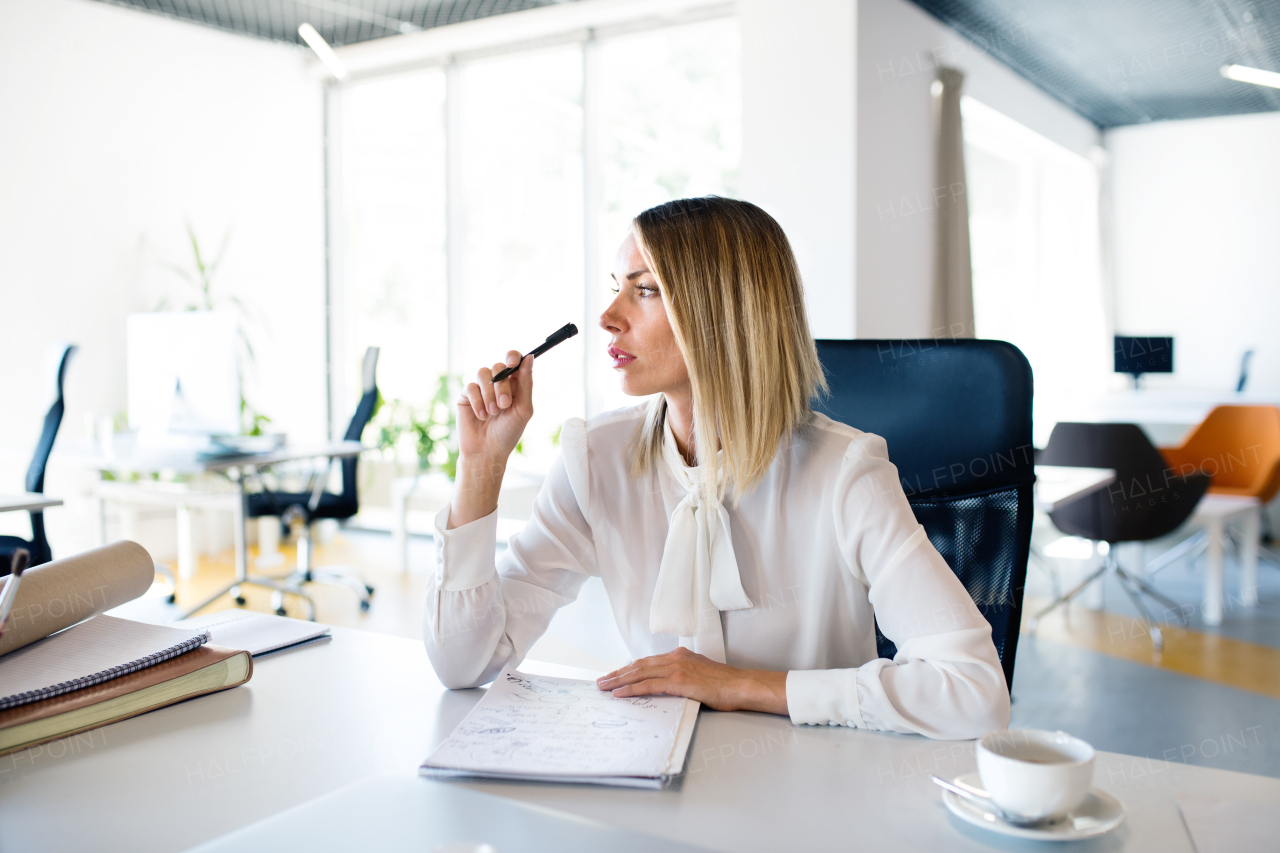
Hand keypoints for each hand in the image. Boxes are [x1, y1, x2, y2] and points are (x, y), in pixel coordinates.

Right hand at [457, 350, 533, 461]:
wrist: (487, 452)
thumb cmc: (508, 433)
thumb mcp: (523, 409)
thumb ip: (526, 383)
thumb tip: (529, 357)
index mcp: (514, 384)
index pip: (513, 360)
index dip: (512, 356)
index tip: (512, 362)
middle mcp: (497, 383)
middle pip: (498, 367)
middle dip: (501, 386)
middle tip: (504, 405)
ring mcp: (481, 389)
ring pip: (482, 373)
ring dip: (489, 393)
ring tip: (492, 412)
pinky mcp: (466, 396)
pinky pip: (470, 387)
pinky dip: (477, 401)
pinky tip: (481, 415)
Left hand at [596, 647, 788, 714]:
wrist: (741, 685)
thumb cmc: (725, 685)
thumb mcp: (700, 674)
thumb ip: (683, 677)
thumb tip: (668, 687)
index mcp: (679, 656)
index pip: (647, 662)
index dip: (629, 669)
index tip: (615, 675)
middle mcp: (675, 658)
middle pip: (639, 665)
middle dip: (618, 673)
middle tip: (601, 681)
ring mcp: (676, 668)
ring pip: (639, 673)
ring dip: (619, 680)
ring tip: (604, 687)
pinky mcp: (679, 681)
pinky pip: (649, 685)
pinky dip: (632, 689)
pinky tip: (620, 694)